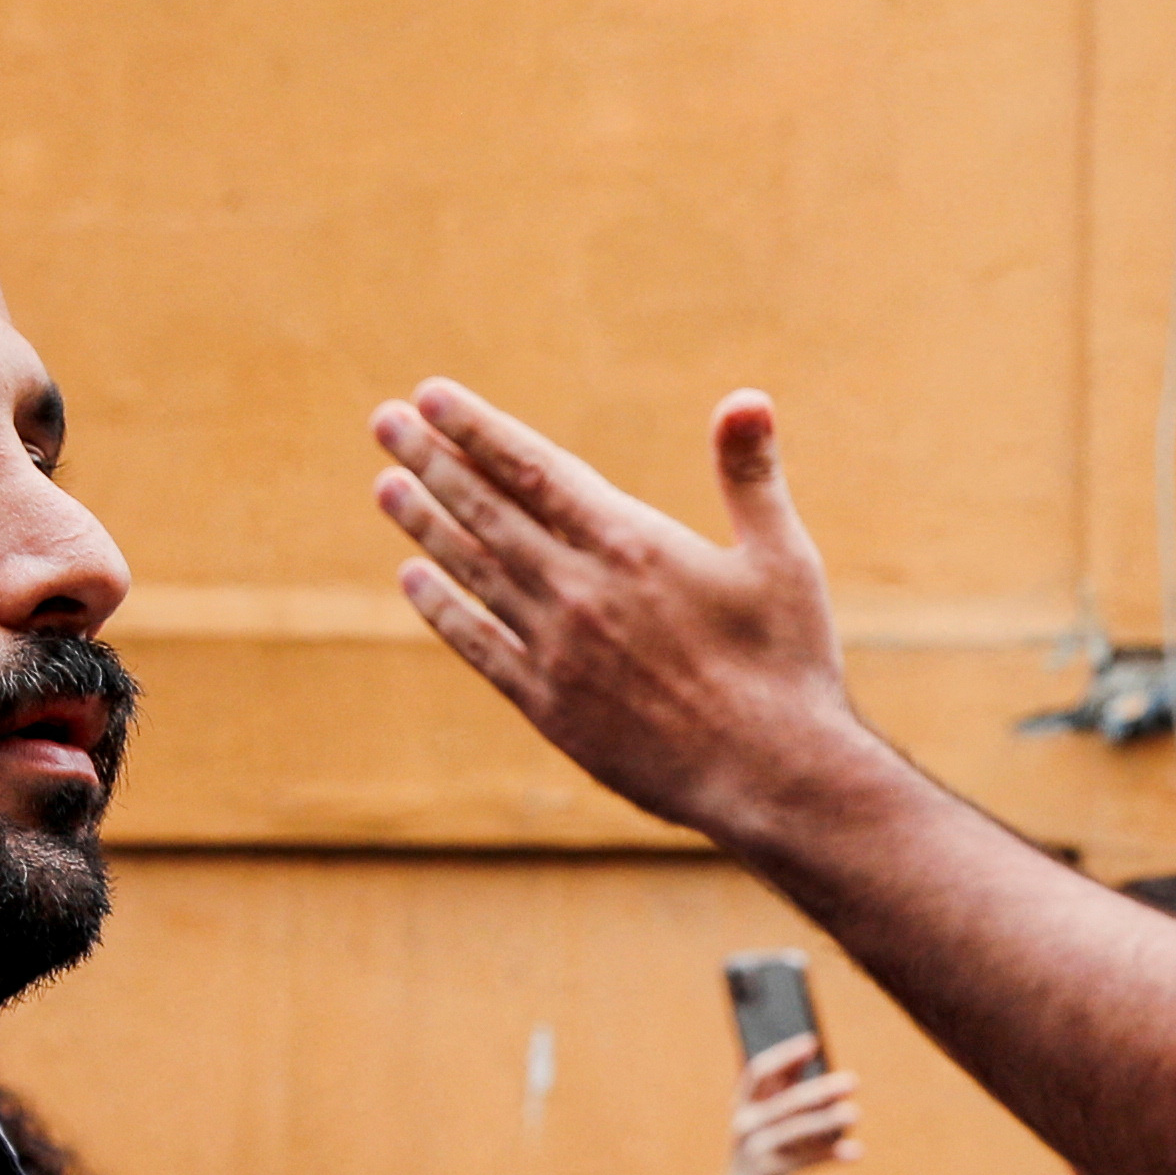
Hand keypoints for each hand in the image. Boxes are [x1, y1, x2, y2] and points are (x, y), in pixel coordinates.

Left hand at [368, 380, 892, 844]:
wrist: (772, 778)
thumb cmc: (789, 666)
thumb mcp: (782, 559)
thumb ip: (750, 476)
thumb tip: (746, 397)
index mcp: (632, 544)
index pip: (533, 469)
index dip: (478, 430)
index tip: (431, 396)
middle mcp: (580, 589)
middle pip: (486, 511)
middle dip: (432, 461)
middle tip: (386, 424)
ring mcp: (557, 650)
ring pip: (473, 571)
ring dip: (425, 525)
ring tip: (386, 487)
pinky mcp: (550, 706)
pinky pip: (480, 646)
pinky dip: (444, 609)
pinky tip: (414, 579)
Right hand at [719, 1034, 862, 1174]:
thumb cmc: (761, 1148)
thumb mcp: (766, 1116)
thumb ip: (784, 1084)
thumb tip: (812, 1047)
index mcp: (742, 1103)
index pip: (759, 1071)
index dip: (785, 1056)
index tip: (813, 1043)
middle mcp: (744, 1123)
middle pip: (786, 1100)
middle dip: (821, 1089)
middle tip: (853, 1080)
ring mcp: (753, 1149)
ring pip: (796, 1129)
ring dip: (828, 1120)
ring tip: (855, 1113)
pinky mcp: (767, 1174)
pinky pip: (804, 1160)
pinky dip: (831, 1155)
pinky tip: (855, 1151)